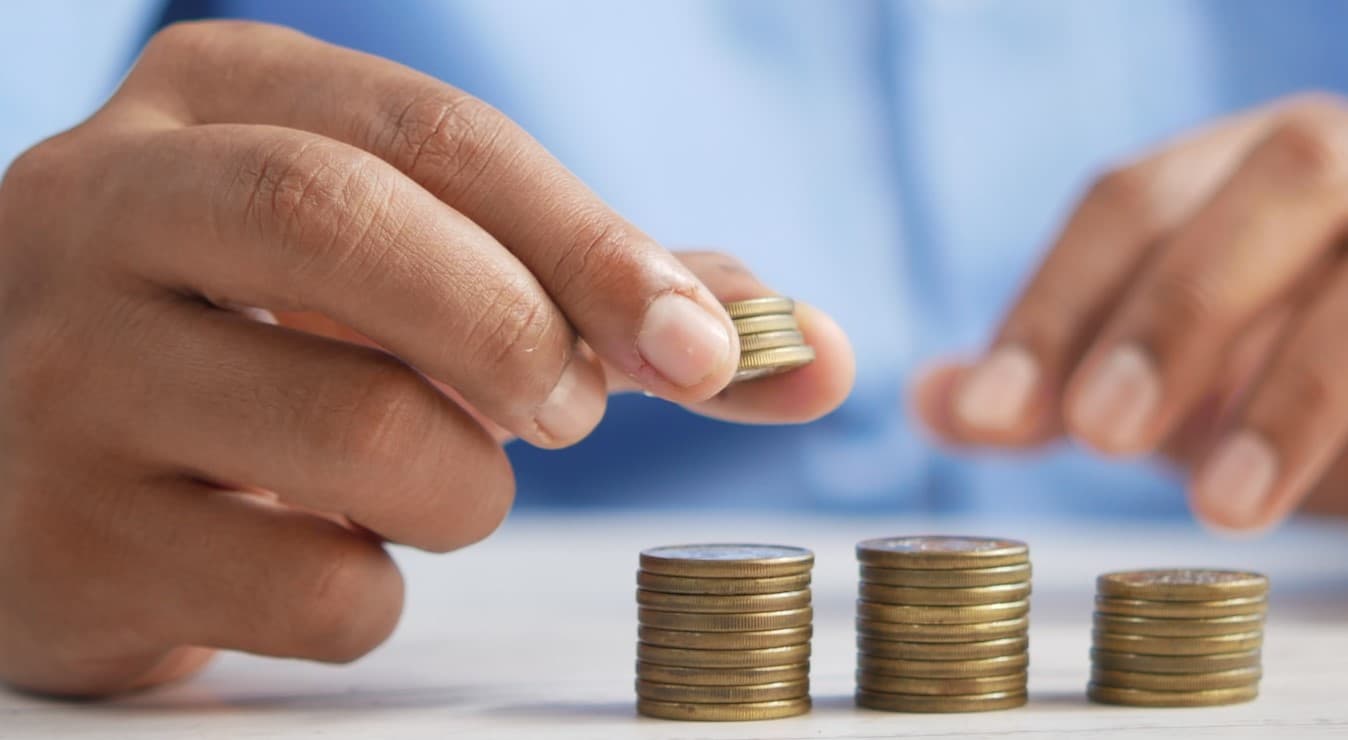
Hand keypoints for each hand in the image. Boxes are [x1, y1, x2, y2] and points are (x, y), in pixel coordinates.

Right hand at [0, 21, 853, 696]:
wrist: (32, 447)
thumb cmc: (261, 333)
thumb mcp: (396, 258)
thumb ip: (599, 288)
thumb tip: (812, 346)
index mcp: (210, 101)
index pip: (432, 134)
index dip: (590, 239)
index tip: (699, 346)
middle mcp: (104, 206)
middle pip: (349, 225)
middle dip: (516, 330)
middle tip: (572, 410)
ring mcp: (61, 372)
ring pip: (352, 431)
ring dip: (462, 486)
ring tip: (431, 480)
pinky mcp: (63, 538)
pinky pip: (306, 584)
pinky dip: (376, 589)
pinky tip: (323, 550)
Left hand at [912, 94, 1347, 531]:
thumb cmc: (1270, 376)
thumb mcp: (1160, 384)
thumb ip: (1052, 386)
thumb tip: (930, 399)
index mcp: (1238, 162)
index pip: (1129, 204)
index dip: (1054, 305)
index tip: (987, 414)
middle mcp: (1335, 163)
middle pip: (1269, 190)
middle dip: (1176, 315)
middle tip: (1100, 434)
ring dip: (1294, 392)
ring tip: (1222, 506)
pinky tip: (1329, 493)